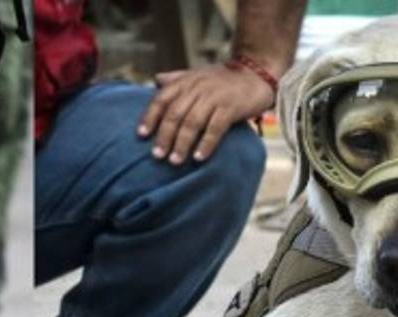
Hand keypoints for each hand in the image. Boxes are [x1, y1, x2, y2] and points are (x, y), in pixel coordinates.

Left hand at [138, 63, 275, 163]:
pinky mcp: (230, 107)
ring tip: (175, 161)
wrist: (255, 74)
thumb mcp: (198, 75)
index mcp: (186, 82)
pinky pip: (215, 128)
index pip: (161, 99)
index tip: (141, 135)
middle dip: (164, 136)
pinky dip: (206, 144)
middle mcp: (197, 88)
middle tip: (157, 156)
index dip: (150, 117)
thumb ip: (176, 79)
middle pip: (175, 114)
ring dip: (182, 144)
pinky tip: (198, 158)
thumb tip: (155, 80)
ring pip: (192, 122)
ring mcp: (214, 97)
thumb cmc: (222, 80)